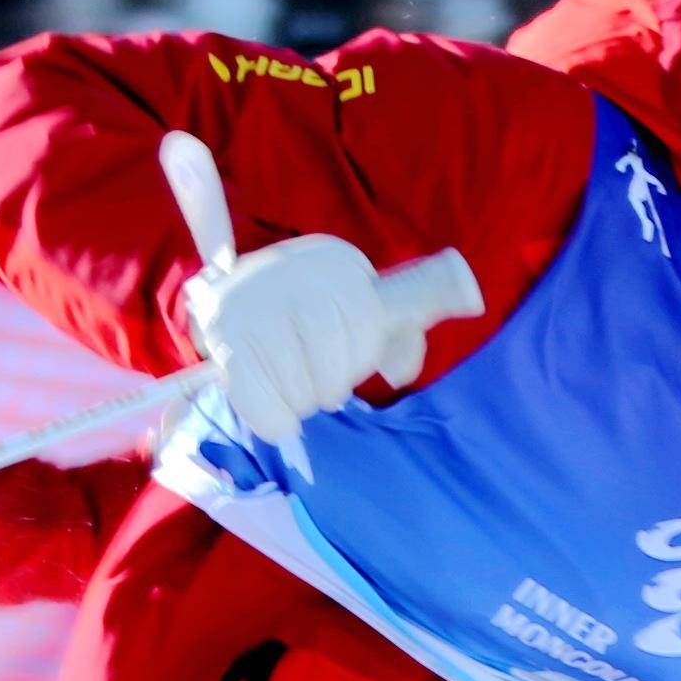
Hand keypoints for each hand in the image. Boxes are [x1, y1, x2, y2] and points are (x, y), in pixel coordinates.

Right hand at [156, 134, 482, 471]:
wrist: (225, 298)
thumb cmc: (309, 311)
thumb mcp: (363, 302)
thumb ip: (411, 313)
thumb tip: (455, 317)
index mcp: (335, 262)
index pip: (366, 330)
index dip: (355, 352)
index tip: (337, 344)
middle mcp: (292, 273)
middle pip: (339, 370)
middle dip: (329, 381)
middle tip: (309, 367)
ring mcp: (254, 307)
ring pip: (308, 395)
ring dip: (301, 399)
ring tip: (287, 375)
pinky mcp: (225, 343)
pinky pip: (272, 415)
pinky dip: (275, 418)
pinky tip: (267, 395)